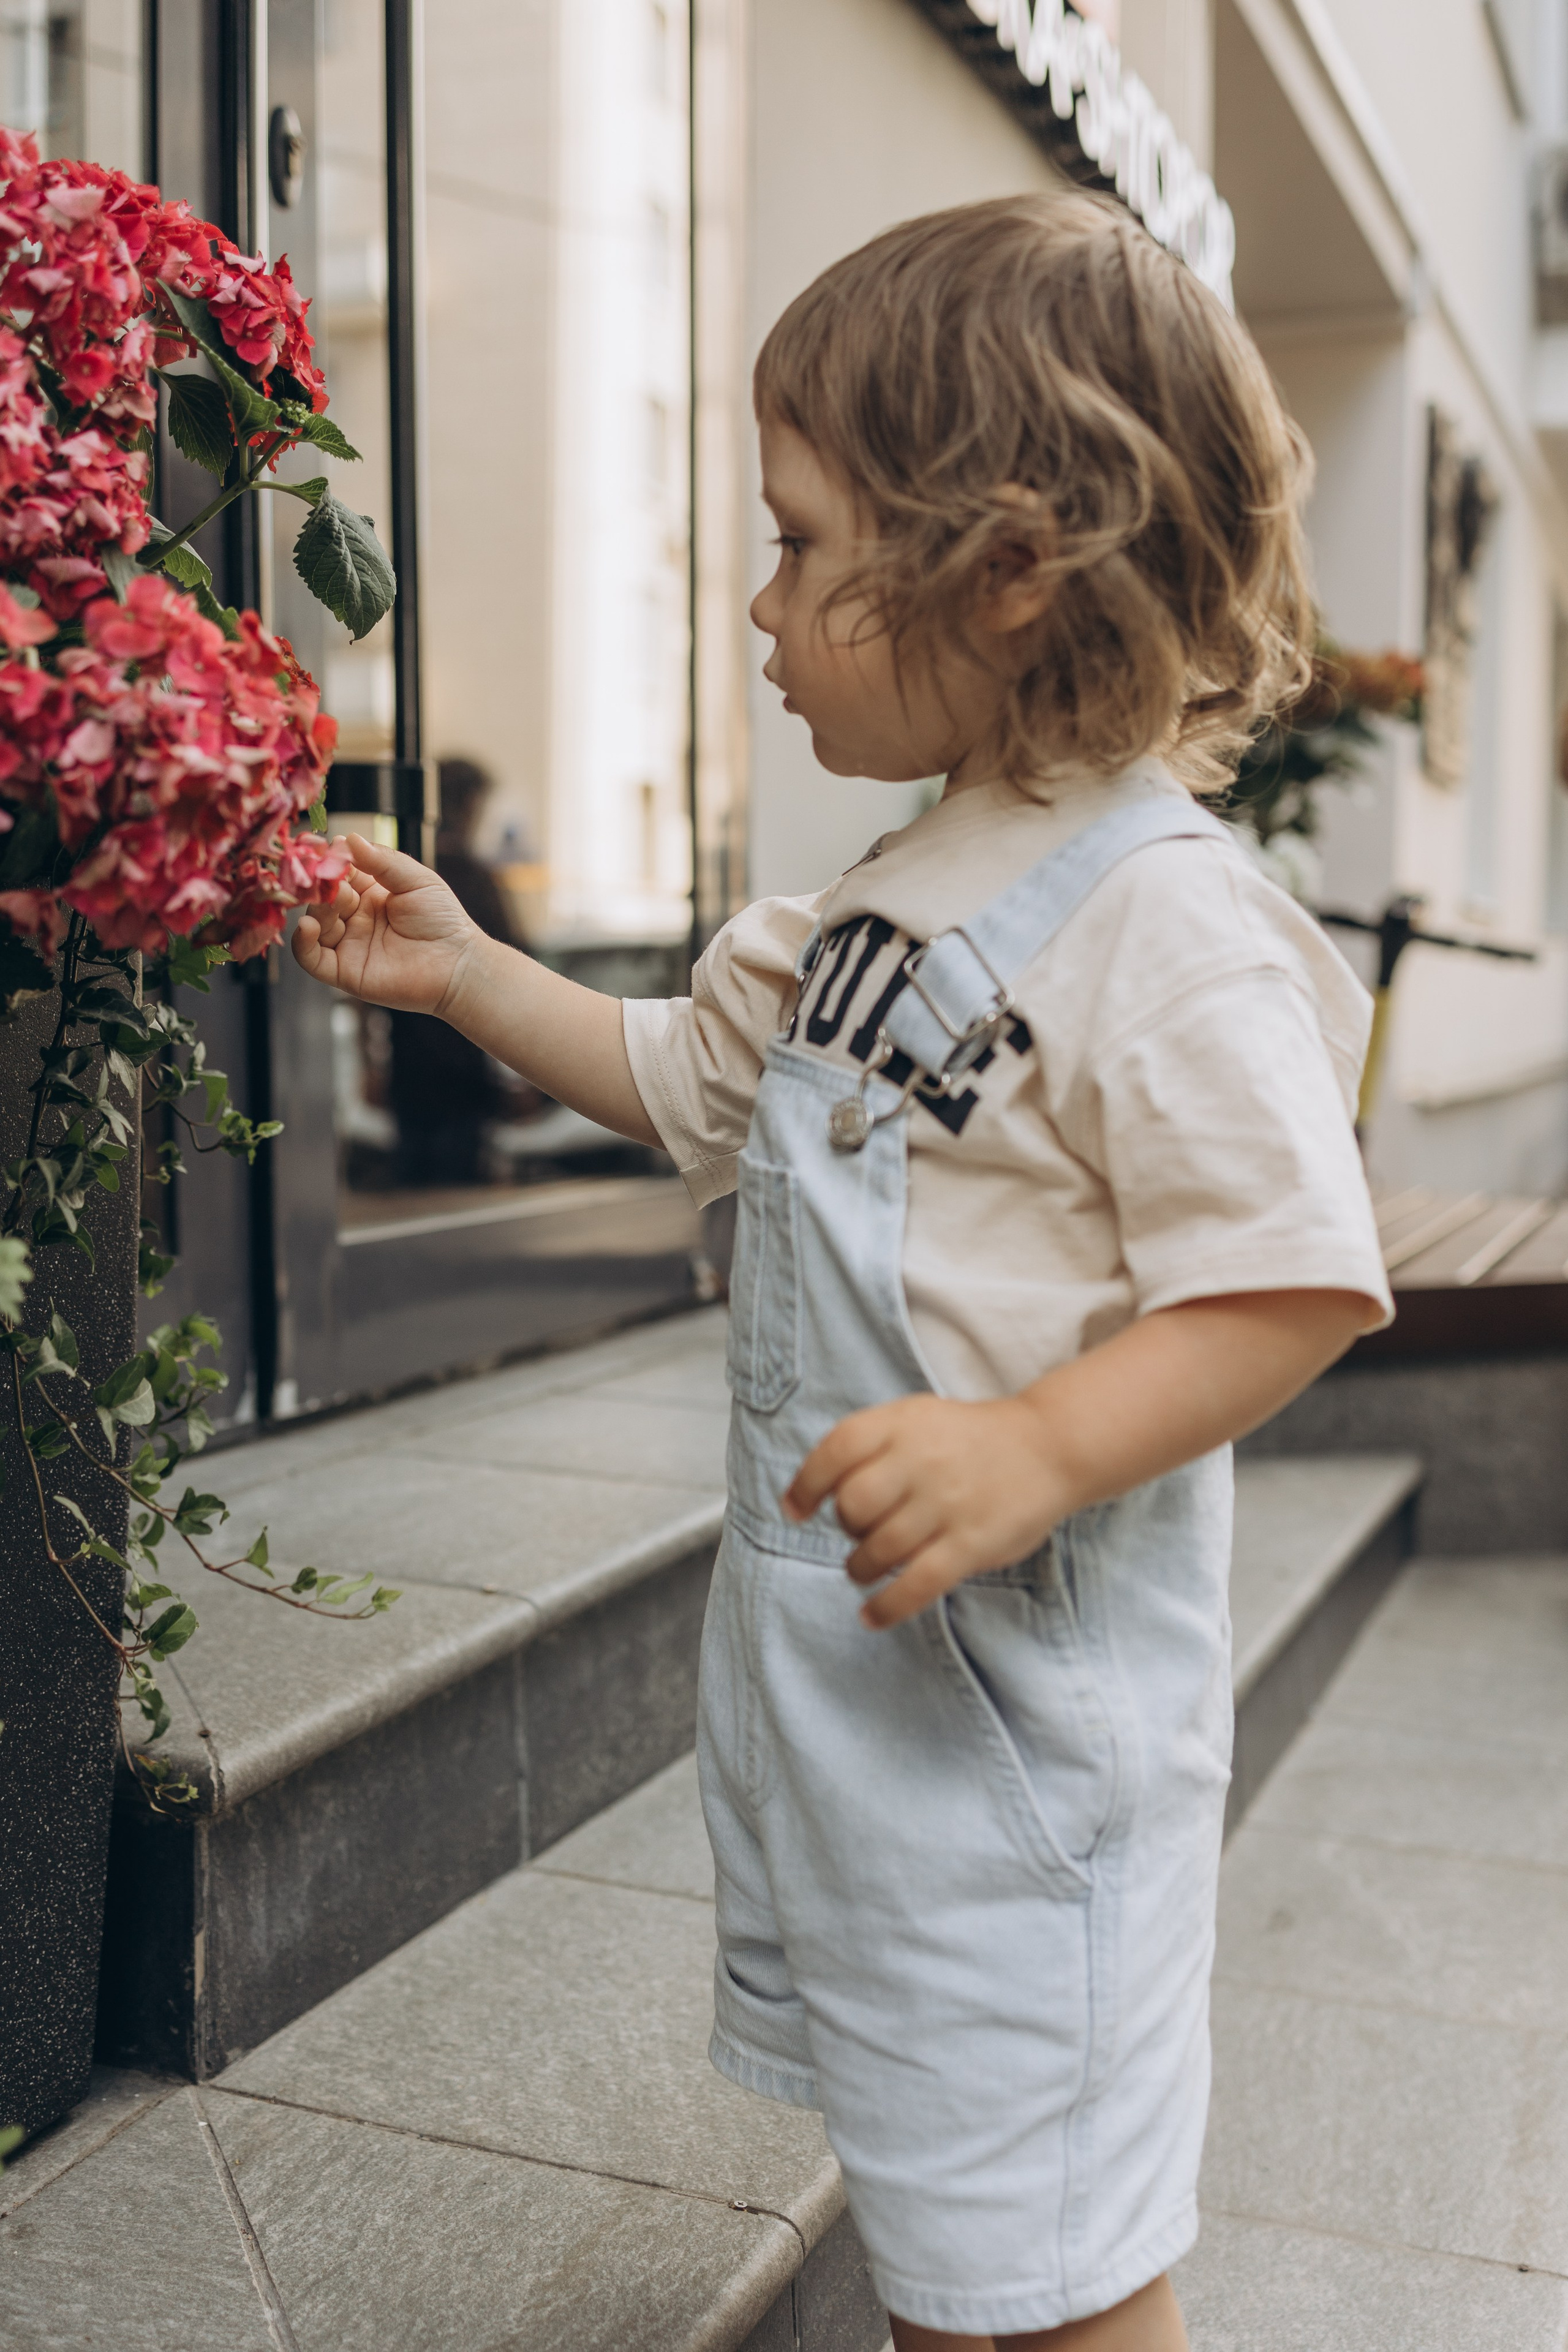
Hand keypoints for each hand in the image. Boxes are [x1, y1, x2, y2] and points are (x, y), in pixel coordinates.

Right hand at [291, 833, 479, 1014]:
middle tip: (327, 875)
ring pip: (316, 922)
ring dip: (317, 907)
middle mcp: (355, 917)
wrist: (458, 964)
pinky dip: (303, 942)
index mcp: (370, 892)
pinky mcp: (345, 971)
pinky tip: (309, 925)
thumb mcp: (415, 879)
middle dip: (322, 884)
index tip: (321, 847)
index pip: (338, 872)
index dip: (329, 860)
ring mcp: (348, 944)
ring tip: (331, 898)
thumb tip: (348, 839)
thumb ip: (381, 860)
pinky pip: (311, 958)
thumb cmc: (443, 920)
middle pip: (323, 896)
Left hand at [783, 1393, 1068, 1629]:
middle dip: (846, 1528)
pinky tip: (871, 1617)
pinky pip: (916, 1585)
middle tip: (859, 1532)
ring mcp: (947, 1504)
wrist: (1049, 1447)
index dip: (807, 1484)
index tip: (795, 1510)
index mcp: (902, 1423)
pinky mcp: (971, 1545)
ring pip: (879, 1550)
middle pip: (852, 1505)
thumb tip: (814, 1490)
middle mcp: (921, 1460)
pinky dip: (886, 1608)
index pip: (836, 1450)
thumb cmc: (967, 1440)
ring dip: (860, 1568)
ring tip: (865, 1569)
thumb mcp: (916, 1419)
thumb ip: (870, 1445)